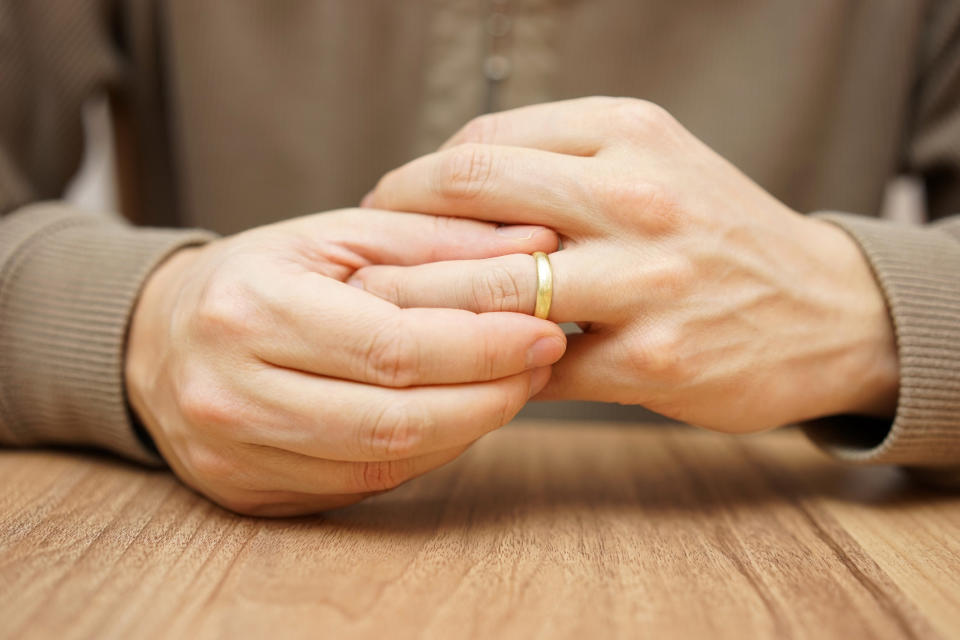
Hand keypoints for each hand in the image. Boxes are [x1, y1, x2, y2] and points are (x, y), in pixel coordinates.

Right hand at [125, 209, 564, 515]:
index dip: (482, 346)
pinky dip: (424, 454)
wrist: (159, 339)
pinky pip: (361, 485)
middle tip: (541, 364)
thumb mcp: (335, 236)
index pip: (393, 347)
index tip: (544, 330)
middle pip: (394, 420)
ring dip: (466, 429)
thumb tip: (536, 246)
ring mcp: (237, 455)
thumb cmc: (257, 277)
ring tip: (509, 387)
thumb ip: (435, 239)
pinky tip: (454, 416)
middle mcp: (232, 393)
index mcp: (250, 311)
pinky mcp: (249, 492)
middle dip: (488, 396)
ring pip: (383, 464)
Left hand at [353, 97, 898, 432]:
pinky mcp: (655, 357)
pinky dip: (491, 366)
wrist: (823, 308)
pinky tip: (470, 368)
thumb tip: (442, 190)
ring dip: (423, 305)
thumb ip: (557, 162)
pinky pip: (535, 365)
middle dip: (395, 232)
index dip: (412, 182)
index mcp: (627, 131)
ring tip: (386, 319)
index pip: (480, 145)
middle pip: (469, 193)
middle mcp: (637, 193)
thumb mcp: (653, 161)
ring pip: (491, 285)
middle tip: (363, 264)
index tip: (385, 212)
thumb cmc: (715, 231)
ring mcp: (648, 278)